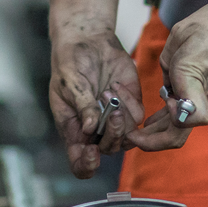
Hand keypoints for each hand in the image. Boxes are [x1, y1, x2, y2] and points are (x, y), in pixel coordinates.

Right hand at [49, 30, 143, 178]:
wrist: (88, 40)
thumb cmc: (70, 63)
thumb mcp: (69, 83)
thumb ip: (81, 105)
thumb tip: (89, 129)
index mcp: (74, 130)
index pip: (80, 163)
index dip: (86, 166)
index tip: (92, 152)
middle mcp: (95, 130)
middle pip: (109, 149)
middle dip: (112, 134)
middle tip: (112, 113)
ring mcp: (114, 119)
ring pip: (127, 137)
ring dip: (121, 118)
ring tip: (109, 92)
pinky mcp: (131, 105)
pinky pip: (138, 117)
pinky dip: (130, 103)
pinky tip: (117, 85)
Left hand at [126, 0, 207, 149]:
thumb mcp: (182, 32)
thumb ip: (167, 58)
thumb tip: (167, 81)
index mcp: (192, 74)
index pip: (192, 117)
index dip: (173, 118)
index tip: (164, 101)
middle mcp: (202, 92)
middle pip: (180, 133)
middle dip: (152, 141)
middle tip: (131, 136)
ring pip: (183, 124)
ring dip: (160, 130)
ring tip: (140, 126)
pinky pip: (191, 110)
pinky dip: (172, 116)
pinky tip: (159, 112)